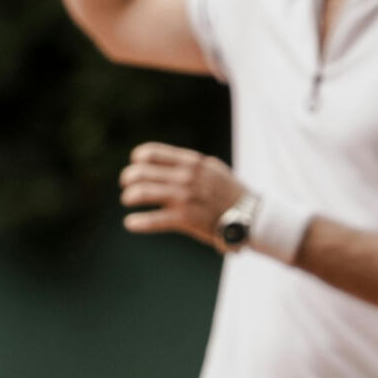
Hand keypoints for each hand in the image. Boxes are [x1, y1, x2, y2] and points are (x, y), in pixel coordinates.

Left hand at [119, 144, 242, 244]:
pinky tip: (131, 223)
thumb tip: (168, 161)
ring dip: (130, 197)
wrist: (250, 216)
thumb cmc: (230, 193)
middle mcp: (186, 176)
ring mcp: (185, 197)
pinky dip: (138, 222)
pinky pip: (154, 219)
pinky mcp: (185, 218)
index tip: (135, 165)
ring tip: (128, 201)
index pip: (152, 153)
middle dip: (128, 179)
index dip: (138, 159)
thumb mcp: (212, 169)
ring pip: (142, 192)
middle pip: (141, 172)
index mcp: (191, 162)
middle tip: (127, 187)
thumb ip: (191, 164)